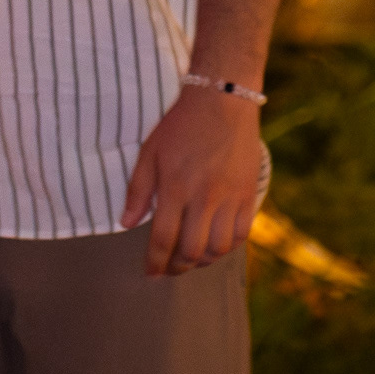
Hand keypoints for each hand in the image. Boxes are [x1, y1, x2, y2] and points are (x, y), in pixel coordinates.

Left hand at [121, 87, 260, 277]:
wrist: (222, 100)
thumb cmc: (181, 124)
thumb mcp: (151, 151)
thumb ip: (138, 189)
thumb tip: (126, 223)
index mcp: (175, 187)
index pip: (163, 238)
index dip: (155, 262)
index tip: (150, 273)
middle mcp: (203, 197)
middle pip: (191, 250)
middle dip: (177, 267)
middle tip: (170, 268)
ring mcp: (229, 197)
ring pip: (218, 248)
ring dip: (203, 260)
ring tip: (192, 257)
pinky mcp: (247, 194)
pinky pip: (241, 234)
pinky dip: (228, 246)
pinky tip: (216, 243)